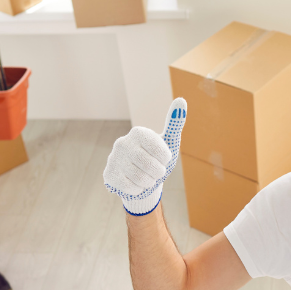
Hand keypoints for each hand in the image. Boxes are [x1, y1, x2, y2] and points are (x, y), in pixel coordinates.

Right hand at [103, 98, 186, 215]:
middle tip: (155, 171)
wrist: (141, 181)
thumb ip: (175, 122)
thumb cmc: (157, 159)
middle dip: (158, 173)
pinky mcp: (109, 174)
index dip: (165, 159)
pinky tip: (134, 183)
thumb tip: (181, 100)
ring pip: (140, 178)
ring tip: (146, 177)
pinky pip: (131, 187)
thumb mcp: (169, 143)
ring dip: (149, 182)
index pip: (161, 151)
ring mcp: (113, 158)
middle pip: (150, 166)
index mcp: (138, 132)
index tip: (163, 158)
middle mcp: (123, 142)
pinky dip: (138, 189)